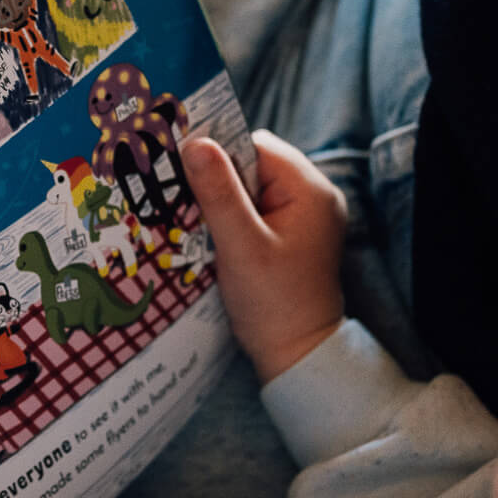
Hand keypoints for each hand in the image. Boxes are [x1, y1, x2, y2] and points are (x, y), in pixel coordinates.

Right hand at [185, 130, 346, 382]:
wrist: (298, 354)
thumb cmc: (273, 303)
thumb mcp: (241, 246)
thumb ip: (219, 194)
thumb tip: (194, 143)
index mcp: (310, 190)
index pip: (255, 147)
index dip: (218, 157)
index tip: (183, 174)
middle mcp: (314, 197)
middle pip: (253, 166)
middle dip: (217, 182)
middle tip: (186, 202)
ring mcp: (305, 218)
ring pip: (251, 190)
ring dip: (222, 203)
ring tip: (198, 224)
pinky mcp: (292, 237)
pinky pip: (256, 212)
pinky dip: (232, 221)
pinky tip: (213, 238)